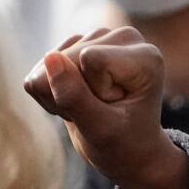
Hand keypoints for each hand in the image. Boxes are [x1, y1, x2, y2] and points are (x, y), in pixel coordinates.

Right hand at [22, 27, 188, 188]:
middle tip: (98, 113)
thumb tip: (50, 58)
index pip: (90, 58)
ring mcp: (101, 39)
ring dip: (59, 93)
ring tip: (89, 108)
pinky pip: (43, 65)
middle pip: (68, 57)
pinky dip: (51, 90)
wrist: (127, 150)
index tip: (115, 109)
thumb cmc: (124, 144)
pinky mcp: (79, 44)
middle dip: (72, 93)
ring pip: (50, 60)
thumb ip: (75, 96)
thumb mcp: (101, 129)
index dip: (92, 91)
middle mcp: (125, 38)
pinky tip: (76, 101)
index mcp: (145, 56)